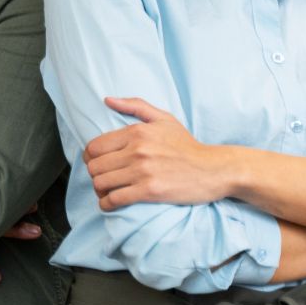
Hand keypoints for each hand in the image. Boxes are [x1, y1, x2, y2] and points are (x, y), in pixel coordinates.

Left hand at [84, 97, 232, 210]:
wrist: (215, 169)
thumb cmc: (187, 145)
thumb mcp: (164, 119)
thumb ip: (135, 106)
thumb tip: (107, 100)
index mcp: (136, 132)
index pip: (94, 147)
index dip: (91, 158)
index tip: (98, 164)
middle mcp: (137, 150)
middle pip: (94, 167)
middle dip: (95, 175)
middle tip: (104, 180)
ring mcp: (143, 171)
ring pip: (101, 183)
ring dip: (100, 191)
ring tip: (108, 192)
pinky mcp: (150, 191)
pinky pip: (114, 199)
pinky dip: (107, 204)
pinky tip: (111, 204)